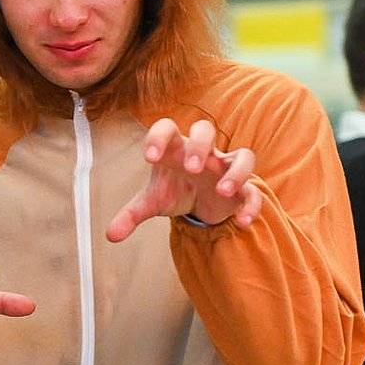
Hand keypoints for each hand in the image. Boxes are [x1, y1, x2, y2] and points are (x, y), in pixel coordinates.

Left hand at [106, 118, 261, 242]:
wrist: (200, 202)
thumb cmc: (175, 190)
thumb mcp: (152, 201)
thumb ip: (131, 214)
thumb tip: (110, 235)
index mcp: (176, 149)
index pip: (167, 128)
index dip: (158, 137)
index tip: (149, 158)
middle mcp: (203, 153)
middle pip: (205, 130)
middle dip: (200, 146)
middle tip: (192, 168)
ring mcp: (226, 168)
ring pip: (242, 155)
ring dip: (235, 172)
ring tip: (222, 191)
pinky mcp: (242, 189)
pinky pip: (254, 191)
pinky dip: (252, 205)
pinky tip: (242, 222)